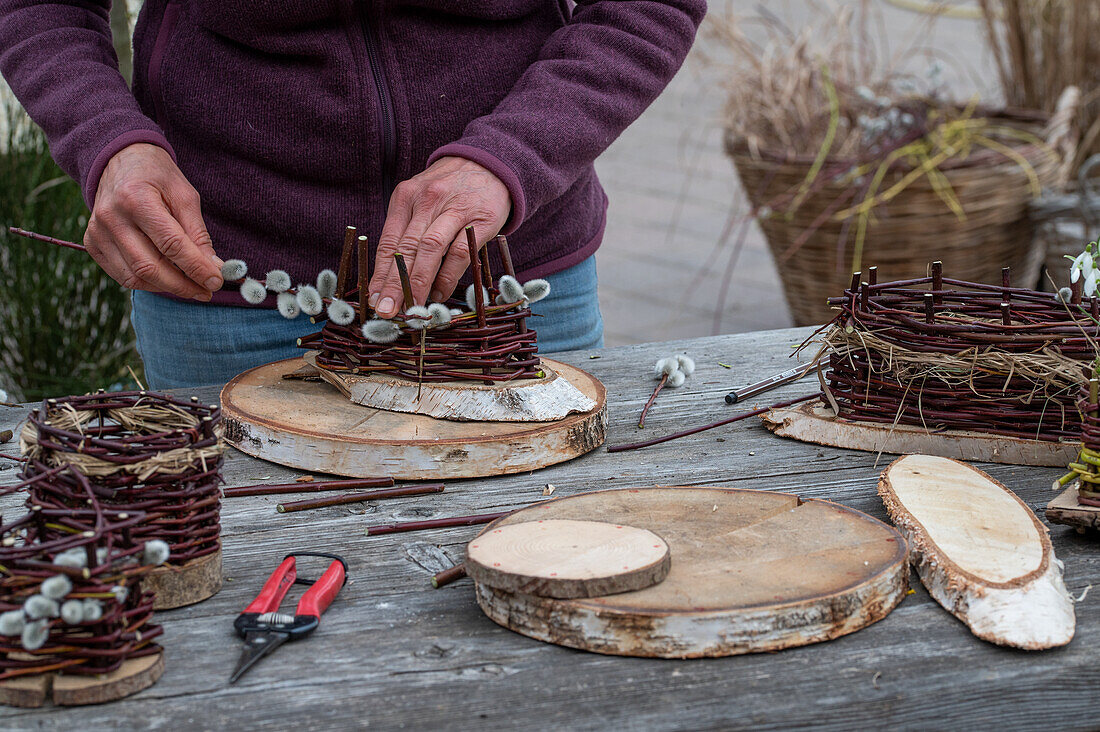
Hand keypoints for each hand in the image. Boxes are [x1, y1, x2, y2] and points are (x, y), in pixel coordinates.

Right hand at [84, 143, 221, 299]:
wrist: (120, 160)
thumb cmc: (157, 177)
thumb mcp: (185, 195)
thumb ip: (198, 233)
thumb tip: (213, 268)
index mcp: (136, 198)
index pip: (171, 245)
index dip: (196, 268)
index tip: (217, 281)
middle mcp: (111, 217)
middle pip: (150, 267)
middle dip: (183, 285)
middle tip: (207, 291)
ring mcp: (97, 232)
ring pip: (135, 277)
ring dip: (167, 287)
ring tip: (190, 284)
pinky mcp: (92, 243)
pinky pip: (122, 276)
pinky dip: (148, 282)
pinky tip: (166, 277)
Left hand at [369, 156, 510, 316]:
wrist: (492, 163)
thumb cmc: (452, 188)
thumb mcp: (422, 198)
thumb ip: (408, 229)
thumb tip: (392, 275)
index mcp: (405, 197)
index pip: (388, 242)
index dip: (379, 274)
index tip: (372, 299)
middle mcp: (426, 200)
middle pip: (405, 249)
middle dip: (393, 284)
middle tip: (385, 311)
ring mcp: (453, 209)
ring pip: (429, 250)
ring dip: (418, 283)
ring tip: (410, 309)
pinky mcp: (480, 219)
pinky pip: (460, 252)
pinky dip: (448, 276)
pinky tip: (439, 293)